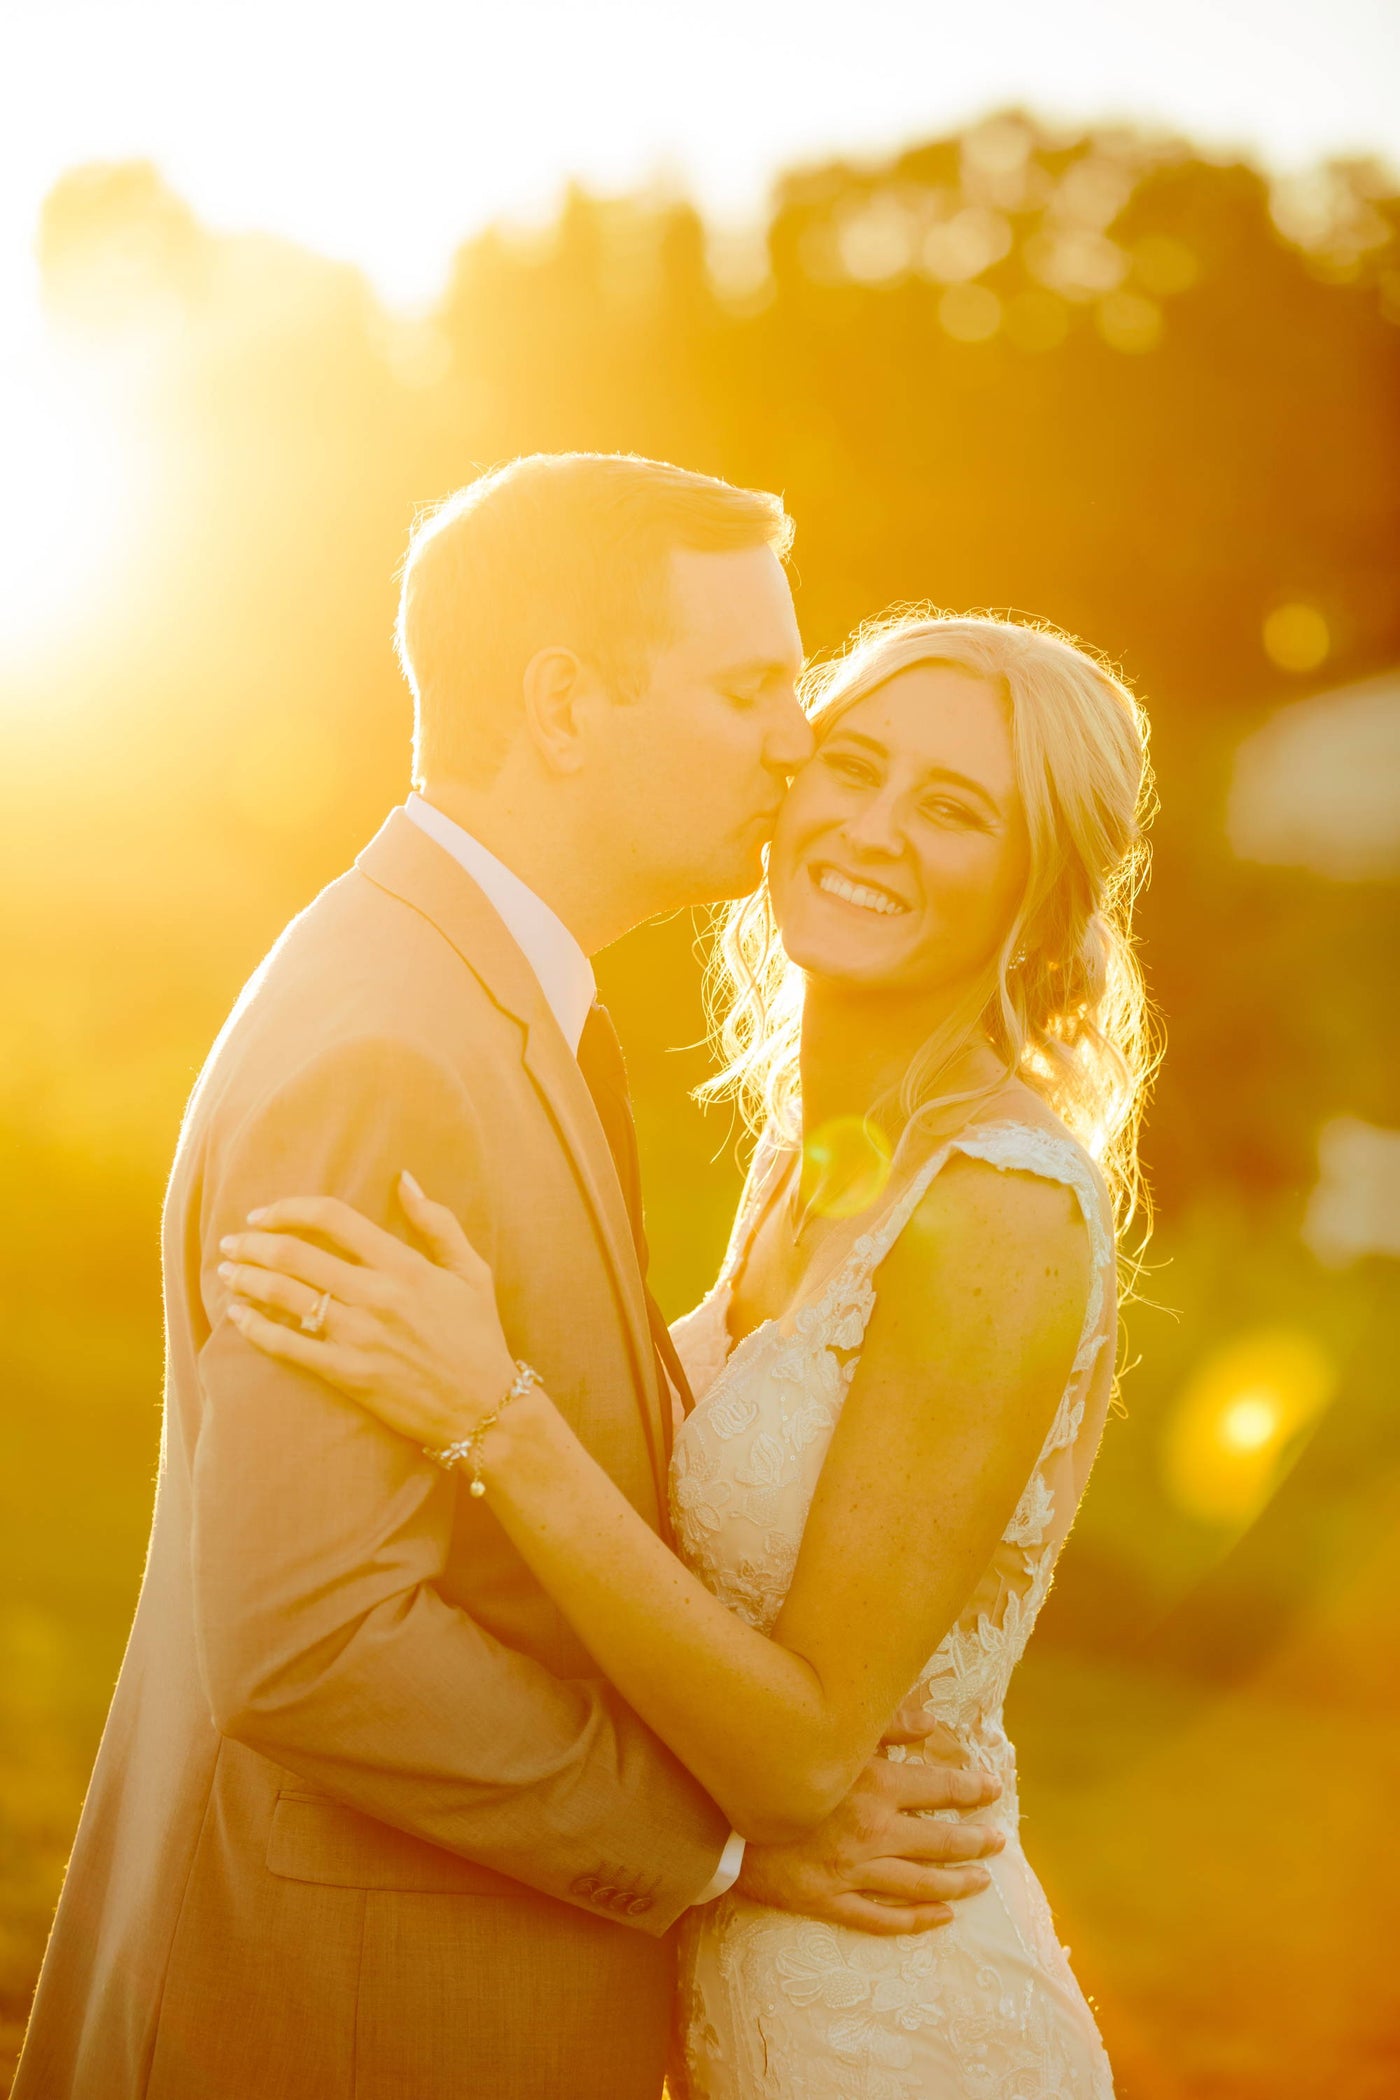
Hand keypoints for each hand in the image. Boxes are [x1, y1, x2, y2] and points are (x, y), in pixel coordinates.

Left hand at [217, 1173, 518, 1452]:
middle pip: (295, 1255)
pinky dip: (255, 1328)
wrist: (485, 1409)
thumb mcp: (472, 1271)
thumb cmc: (478, 1336)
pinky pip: (288, 1346)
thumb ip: (437, 1221)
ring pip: (284, 1296)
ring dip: (246, 1280)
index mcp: (405, 1265)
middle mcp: (378, 1296)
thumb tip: (404, 1179)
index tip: (264, 1214)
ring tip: (227, 1272)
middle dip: (253, 1244)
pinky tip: (238, 1317)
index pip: (332, 1218)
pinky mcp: (348, 1374)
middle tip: (232, 1242)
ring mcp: (359, 1337)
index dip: (288, 1209)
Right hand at [735, 1739, 1003, 1937]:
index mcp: (875, 1784)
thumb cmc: (775, 1760)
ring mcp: (852, 1870)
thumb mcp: (829, 1731)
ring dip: (957, 1882)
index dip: (971, 1789)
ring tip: (982, 1881)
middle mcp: (872, 1830)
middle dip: (975, 1840)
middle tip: (998, 1841)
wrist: (717, 1810)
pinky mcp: (828, 1899)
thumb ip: (883, 1724)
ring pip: (920, 1883)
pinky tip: (940, 1917)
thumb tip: (930, 1722)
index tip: (992, 1789)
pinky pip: (881, 1918)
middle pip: (940, 1840)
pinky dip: (915, 1920)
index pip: (939, 1787)